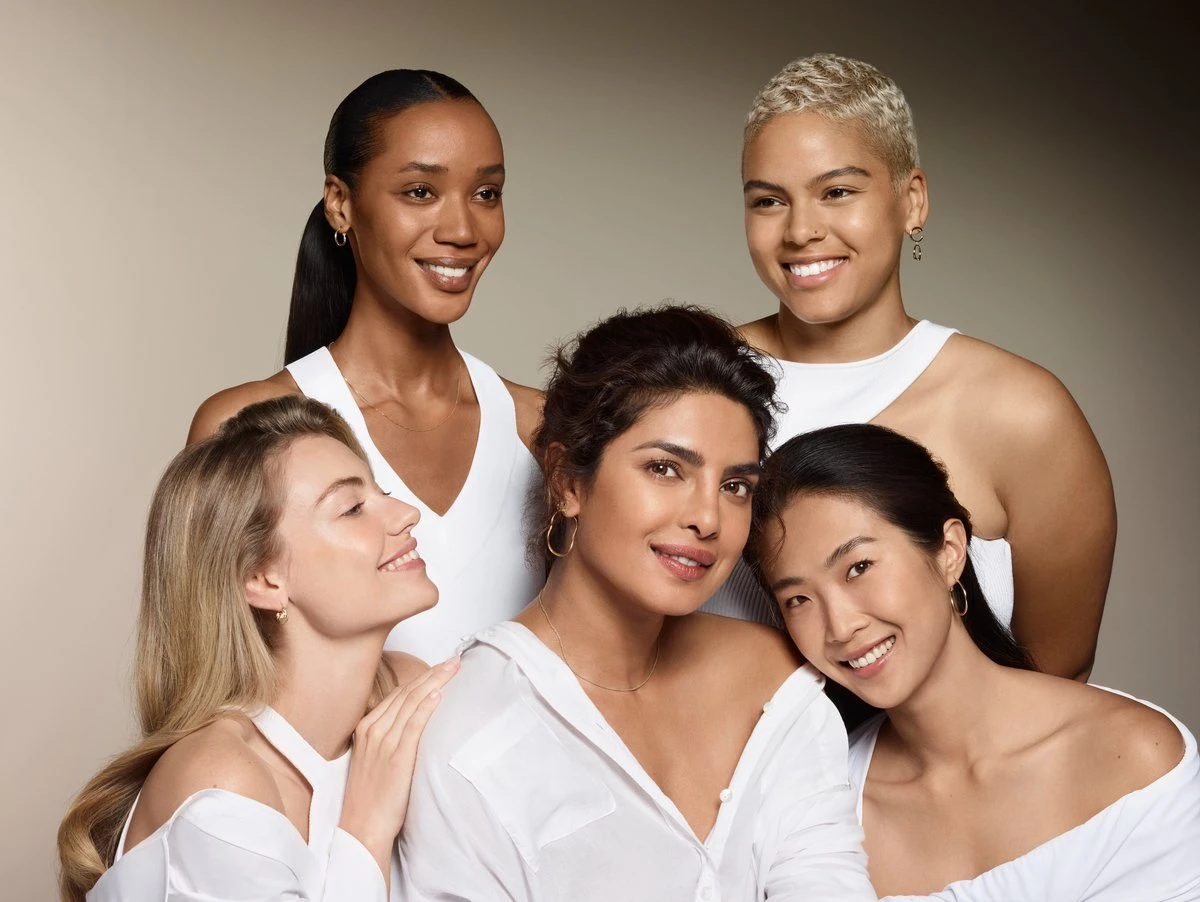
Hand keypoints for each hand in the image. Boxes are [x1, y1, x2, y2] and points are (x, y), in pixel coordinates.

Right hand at [339, 658, 458, 877]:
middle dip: (432, 673)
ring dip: (435, 682)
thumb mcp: (374, 759)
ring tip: (453, 669)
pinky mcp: (396, 757)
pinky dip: (426, 707)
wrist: (362, 827)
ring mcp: (384, 742)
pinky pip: (413, 725)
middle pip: (407, 693)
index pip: (399, 694)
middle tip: (454, 661)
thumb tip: (415, 724)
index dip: (421, 678)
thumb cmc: (372, 797)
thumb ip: (389, 738)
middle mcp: (373, 730)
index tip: (440, 667)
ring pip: (412, 702)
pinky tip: (439, 694)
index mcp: (367, 728)